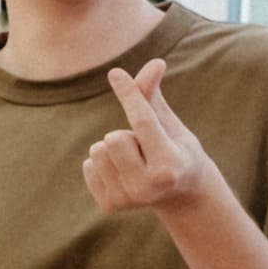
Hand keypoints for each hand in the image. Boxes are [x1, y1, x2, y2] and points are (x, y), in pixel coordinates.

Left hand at [81, 58, 222, 217]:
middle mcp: (147, 187)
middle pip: (112, 138)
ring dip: (114, 149)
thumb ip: (154, 95)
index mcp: (169, 166)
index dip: (129, 94)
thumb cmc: (177, 150)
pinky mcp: (109, 206)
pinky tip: (124, 173)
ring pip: (98, 150)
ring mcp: (127, 200)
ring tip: (135, 161)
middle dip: (125, 134)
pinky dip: (103, 163)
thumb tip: (155, 62)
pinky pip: (88, 166)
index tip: (115, 73)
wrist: (179, 194)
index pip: (142, 122)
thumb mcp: (171, 124)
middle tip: (145, 150)